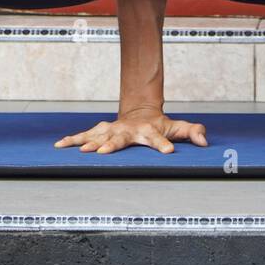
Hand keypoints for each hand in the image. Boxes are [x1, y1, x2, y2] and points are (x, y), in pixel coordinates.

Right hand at [53, 110, 208, 154]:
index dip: (165, 144)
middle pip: (121, 138)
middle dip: (112, 145)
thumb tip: (205, 141)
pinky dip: (71, 140)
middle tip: (104, 152)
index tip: (168, 152)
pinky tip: (59, 145)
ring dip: (88, 143)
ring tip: (80, 150)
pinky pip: (83, 135)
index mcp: (149, 131)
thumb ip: (193, 132)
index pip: (159, 138)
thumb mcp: (178, 128)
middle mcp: (128, 130)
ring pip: (99, 135)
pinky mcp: (100, 131)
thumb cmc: (160, 125)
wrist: (139, 112)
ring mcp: (112, 130)